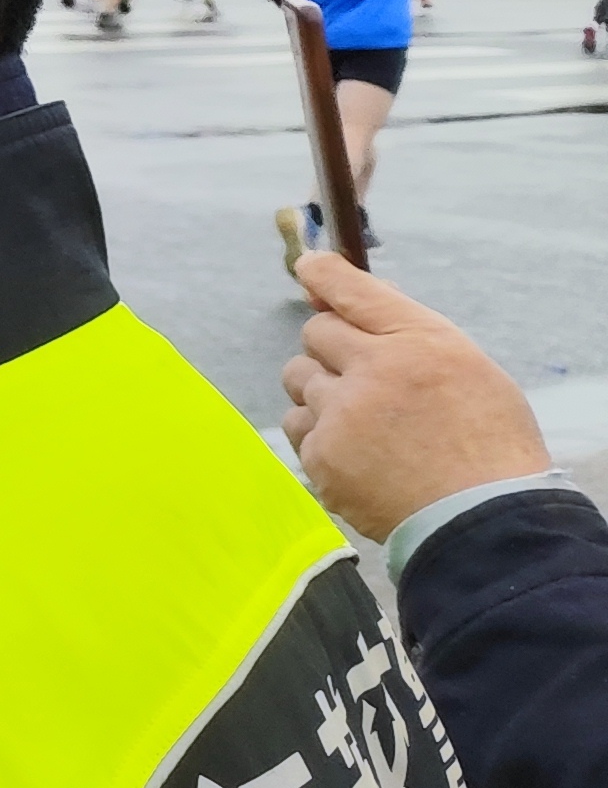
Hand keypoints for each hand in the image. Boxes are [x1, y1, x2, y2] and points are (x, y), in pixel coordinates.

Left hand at [281, 253, 556, 542]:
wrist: (481, 520)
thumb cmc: (488, 444)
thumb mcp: (469, 369)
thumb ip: (413, 333)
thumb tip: (367, 300)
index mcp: (419, 342)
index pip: (353, 290)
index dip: (324, 275)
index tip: (308, 268)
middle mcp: (373, 370)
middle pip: (316, 332)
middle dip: (333, 347)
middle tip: (363, 376)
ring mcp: (342, 414)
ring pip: (299, 378)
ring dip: (322, 391)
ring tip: (366, 422)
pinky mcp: (321, 456)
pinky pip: (300, 427)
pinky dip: (321, 436)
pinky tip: (360, 455)